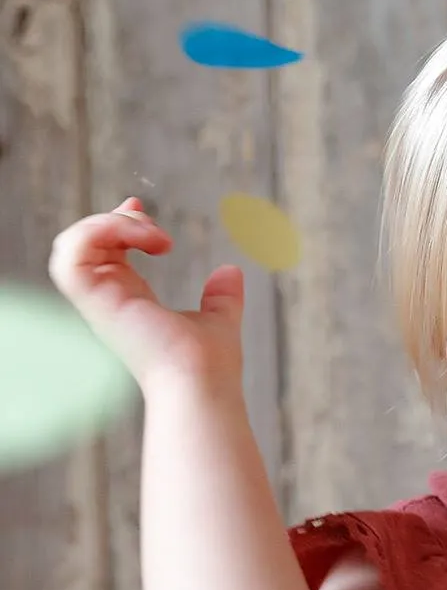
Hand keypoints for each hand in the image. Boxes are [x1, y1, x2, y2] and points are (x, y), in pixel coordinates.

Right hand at [48, 197, 244, 390]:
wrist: (203, 382)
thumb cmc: (210, 364)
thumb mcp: (219, 318)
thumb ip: (221, 296)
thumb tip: (231, 271)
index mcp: (130, 301)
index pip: (103, 251)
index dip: (114, 223)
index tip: (140, 207)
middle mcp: (109, 300)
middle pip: (85, 242)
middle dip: (115, 220)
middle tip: (156, 231)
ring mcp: (99, 301)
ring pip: (72, 243)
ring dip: (108, 223)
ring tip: (153, 236)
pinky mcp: (95, 300)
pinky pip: (72, 254)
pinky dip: (101, 231)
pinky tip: (146, 239)